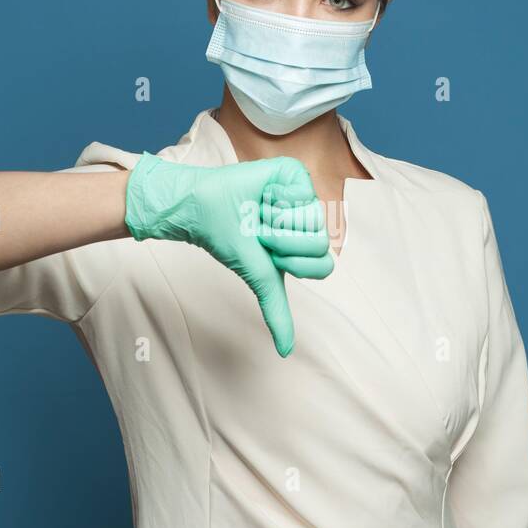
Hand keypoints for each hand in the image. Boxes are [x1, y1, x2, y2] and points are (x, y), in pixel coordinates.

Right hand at [123, 152, 332, 355]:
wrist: (203, 209)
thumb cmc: (228, 239)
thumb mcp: (260, 279)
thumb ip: (277, 312)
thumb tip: (286, 353)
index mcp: (305, 246)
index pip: (324, 264)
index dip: (293, 261)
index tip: (268, 254)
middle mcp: (308, 220)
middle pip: (319, 241)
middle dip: (282, 240)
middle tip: (260, 230)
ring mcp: (304, 196)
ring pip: (312, 217)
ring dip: (276, 218)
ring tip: (259, 211)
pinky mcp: (294, 174)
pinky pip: (302, 191)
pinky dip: (277, 196)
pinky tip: (263, 193)